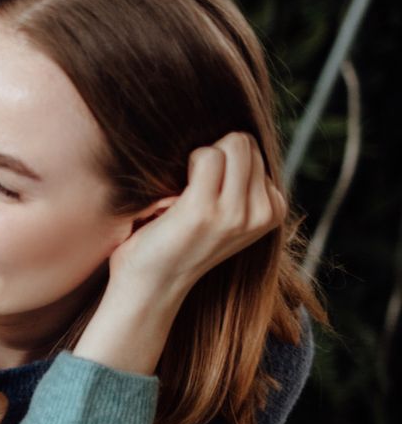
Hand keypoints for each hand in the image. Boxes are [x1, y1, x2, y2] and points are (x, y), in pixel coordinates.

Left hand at [109, 132, 284, 293]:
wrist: (151, 286)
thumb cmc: (177, 242)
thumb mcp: (225, 213)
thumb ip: (239, 183)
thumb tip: (237, 136)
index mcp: (272, 211)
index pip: (254, 150)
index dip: (222, 160)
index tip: (203, 191)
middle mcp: (263, 213)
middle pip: (244, 142)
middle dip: (214, 153)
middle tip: (190, 187)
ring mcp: (237, 213)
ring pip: (230, 145)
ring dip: (199, 158)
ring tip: (183, 194)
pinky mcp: (205, 211)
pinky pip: (206, 156)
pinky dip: (185, 163)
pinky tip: (173, 195)